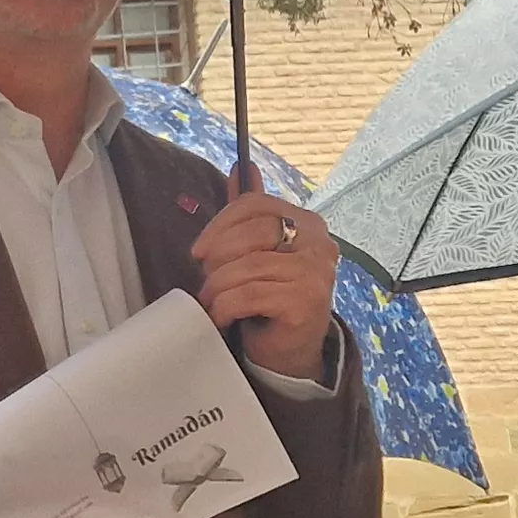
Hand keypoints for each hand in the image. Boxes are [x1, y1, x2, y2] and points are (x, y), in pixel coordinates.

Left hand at [190, 166, 337, 378]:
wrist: (290, 350)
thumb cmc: (270, 296)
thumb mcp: (257, 250)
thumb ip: (249, 212)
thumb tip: (241, 167)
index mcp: (307, 222)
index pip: (256, 205)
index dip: (220, 224)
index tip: (198, 250)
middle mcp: (319, 243)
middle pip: (253, 232)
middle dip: (218, 257)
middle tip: (207, 279)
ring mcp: (317, 272)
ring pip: (248, 267)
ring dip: (218, 286)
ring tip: (211, 301)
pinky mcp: (307, 302)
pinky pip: (250, 295)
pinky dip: (226, 306)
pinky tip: (222, 316)